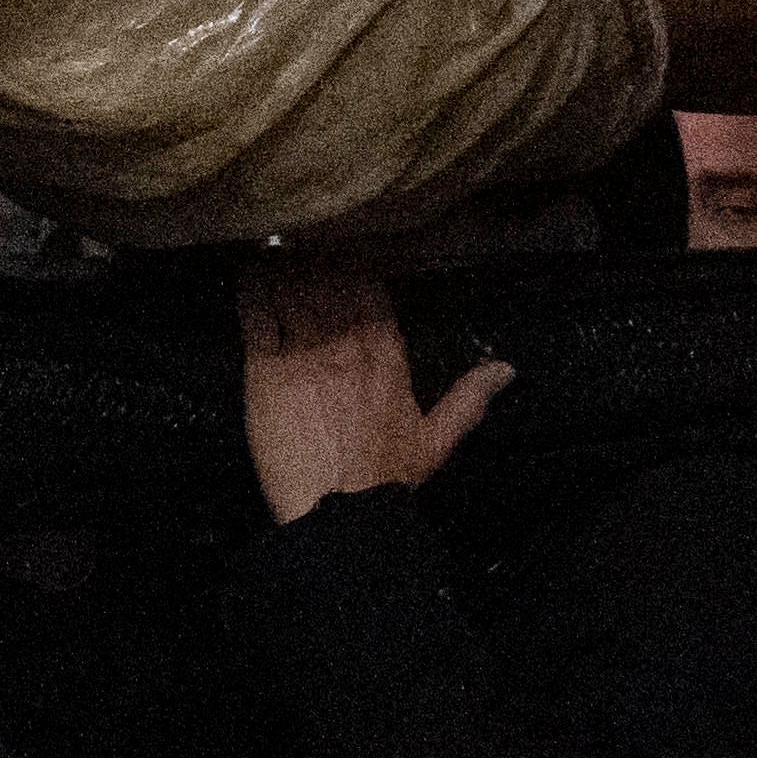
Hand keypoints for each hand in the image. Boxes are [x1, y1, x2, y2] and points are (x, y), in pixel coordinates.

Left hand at [236, 262, 505, 521]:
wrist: (339, 512)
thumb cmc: (387, 479)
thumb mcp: (437, 440)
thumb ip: (468, 398)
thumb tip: (507, 369)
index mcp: (386, 354)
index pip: (371, 288)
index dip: (355, 264)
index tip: (344, 249)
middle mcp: (345, 343)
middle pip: (329, 281)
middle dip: (316, 259)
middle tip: (304, 245)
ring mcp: (303, 352)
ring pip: (293, 289)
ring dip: (285, 267)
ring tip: (276, 250)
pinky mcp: (264, 370)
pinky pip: (256, 315)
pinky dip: (253, 290)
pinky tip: (250, 272)